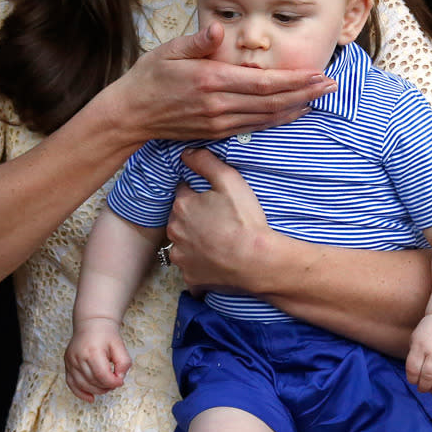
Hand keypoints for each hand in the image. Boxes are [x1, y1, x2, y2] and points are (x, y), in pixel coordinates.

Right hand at [64, 319, 131, 402]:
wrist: (92, 323)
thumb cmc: (107, 334)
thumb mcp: (120, 346)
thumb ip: (124, 363)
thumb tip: (119, 379)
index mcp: (93, 351)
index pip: (102, 375)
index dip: (113, 383)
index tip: (120, 381)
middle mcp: (79, 357)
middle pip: (93, 382)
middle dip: (106, 386)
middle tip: (114, 382)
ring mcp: (70, 360)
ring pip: (83, 385)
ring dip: (96, 390)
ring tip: (106, 386)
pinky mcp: (67, 363)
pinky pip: (71, 383)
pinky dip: (80, 393)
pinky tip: (90, 398)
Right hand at [119, 22, 334, 142]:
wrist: (131, 115)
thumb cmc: (149, 77)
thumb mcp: (168, 51)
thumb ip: (198, 41)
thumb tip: (220, 29)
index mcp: (211, 80)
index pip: (263, 82)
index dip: (294, 80)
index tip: (317, 73)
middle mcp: (219, 105)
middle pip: (273, 102)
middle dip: (305, 93)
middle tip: (331, 84)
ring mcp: (219, 122)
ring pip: (267, 117)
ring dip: (297, 107)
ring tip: (319, 97)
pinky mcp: (216, 132)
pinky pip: (254, 127)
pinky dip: (278, 120)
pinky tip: (292, 112)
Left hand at [167, 147, 272, 294]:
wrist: (256, 261)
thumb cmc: (244, 220)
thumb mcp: (229, 180)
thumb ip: (205, 162)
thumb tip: (186, 153)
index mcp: (182, 206)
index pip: (184, 192)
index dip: (200, 194)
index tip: (216, 201)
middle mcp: (174, 231)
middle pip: (181, 218)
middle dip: (195, 217)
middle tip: (220, 220)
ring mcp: (181, 256)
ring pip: (183, 243)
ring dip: (195, 241)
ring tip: (219, 241)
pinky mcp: (190, 277)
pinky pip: (192, 268)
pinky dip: (200, 264)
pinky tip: (217, 260)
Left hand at [406, 312, 431, 399]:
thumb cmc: (430, 331)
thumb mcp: (416, 337)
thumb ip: (414, 355)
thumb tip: (414, 378)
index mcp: (421, 344)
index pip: (413, 369)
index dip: (412, 379)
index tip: (413, 381)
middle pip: (428, 376)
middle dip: (424, 386)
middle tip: (423, 388)